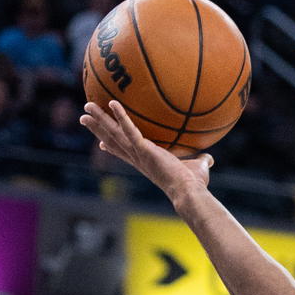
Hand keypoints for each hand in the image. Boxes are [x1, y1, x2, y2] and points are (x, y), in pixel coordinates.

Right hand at [81, 101, 211, 192]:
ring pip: (114, 133)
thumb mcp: (197, 169)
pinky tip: (114, 102)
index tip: (102, 144)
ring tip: (87, 106)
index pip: (125, 154)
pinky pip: (130, 129)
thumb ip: (201, 162)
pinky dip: (121, 116)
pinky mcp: (145, 150)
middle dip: (98, 129)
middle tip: (84, 118)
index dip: (113, 148)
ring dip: (100, 119)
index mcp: (145, 163)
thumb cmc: (194, 185)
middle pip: (112, 141)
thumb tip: (210, 158)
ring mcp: (139, 154)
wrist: (189, 192)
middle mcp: (138, 159)